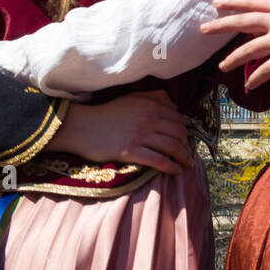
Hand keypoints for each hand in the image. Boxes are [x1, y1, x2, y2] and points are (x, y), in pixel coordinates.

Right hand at [47, 90, 191, 175]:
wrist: (82, 126)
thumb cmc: (108, 113)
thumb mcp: (132, 99)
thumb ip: (155, 97)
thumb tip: (175, 106)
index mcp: (150, 105)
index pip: (178, 119)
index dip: (184, 130)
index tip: (184, 139)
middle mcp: (148, 118)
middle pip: (179, 133)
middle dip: (186, 145)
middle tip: (186, 153)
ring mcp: (140, 135)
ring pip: (172, 147)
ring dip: (184, 157)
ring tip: (186, 164)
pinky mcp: (131, 151)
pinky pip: (159, 160)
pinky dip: (171, 167)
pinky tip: (176, 171)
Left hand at [199, 0, 269, 87]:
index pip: (253, 2)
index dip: (233, 3)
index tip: (216, 3)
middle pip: (243, 20)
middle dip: (220, 25)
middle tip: (203, 28)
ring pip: (250, 48)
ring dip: (232, 58)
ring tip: (221, 66)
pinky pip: (267, 69)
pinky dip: (256, 78)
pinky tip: (249, 85)